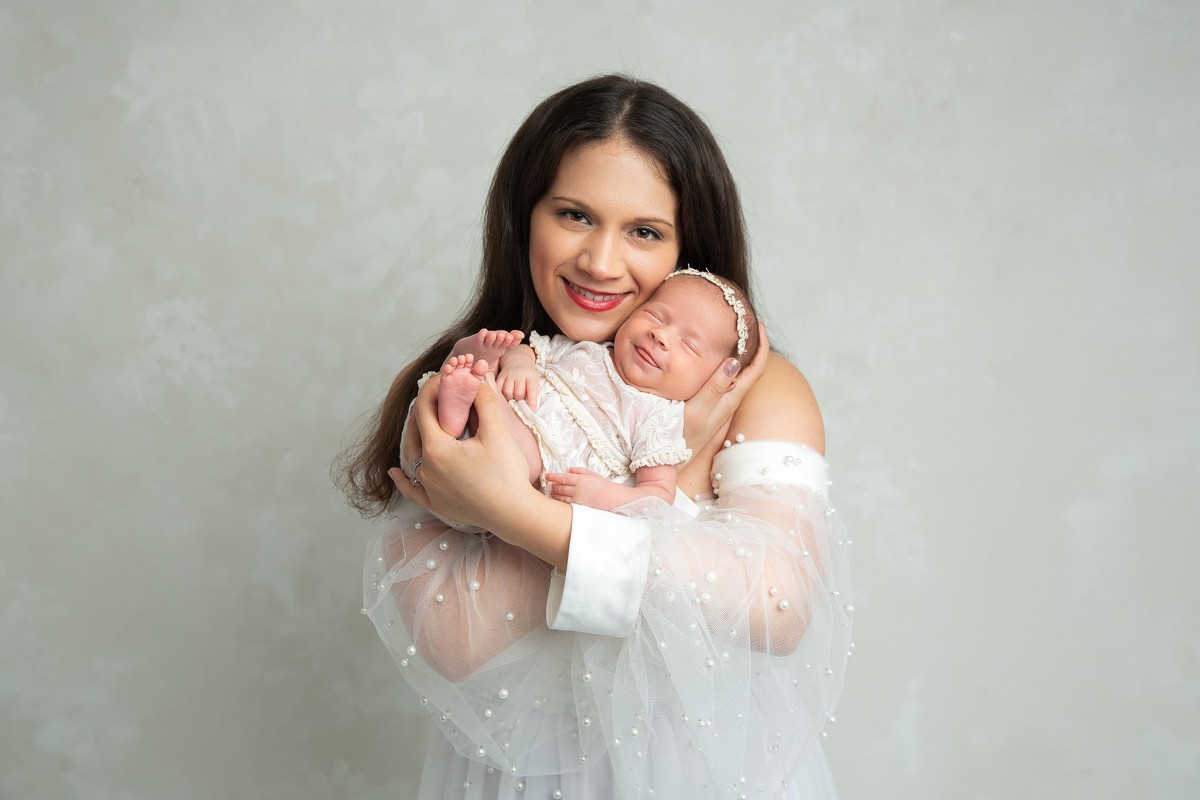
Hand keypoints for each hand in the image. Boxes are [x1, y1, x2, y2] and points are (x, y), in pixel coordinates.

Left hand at [393, 373, 535, 530]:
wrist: (514, 515)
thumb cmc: (506, 474)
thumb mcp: (497, 433)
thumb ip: (484, 402)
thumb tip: (476, 378)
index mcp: (436, 448)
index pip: (424, 409)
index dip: (433, 389)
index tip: (445, 376)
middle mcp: (426, 468)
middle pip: (416, 431)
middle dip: (426, 409)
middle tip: (442, 395)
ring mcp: (429, 489)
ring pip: (414, 456)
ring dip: (416, 436)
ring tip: (423, 422)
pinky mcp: (436, 504)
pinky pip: (412, 490)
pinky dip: (402, 480)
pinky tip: (394, 472)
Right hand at [497, 363, 539, 408]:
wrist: (518, 361)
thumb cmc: (528, 376)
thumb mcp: (535, 381)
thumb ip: (533, 392)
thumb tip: (531, 407)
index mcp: (531, 376)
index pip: (532, 389)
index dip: (532, 400)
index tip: (532, 408)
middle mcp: (519, 374)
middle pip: (518, 392)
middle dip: (519, 399)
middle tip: (520, 398)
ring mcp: (509, 375)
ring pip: (507, 392)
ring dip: (510, 398)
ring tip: (512, 397)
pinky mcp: (500, 376)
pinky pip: (498, 388)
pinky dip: (500, 394)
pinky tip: (503, 396)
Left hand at [545, 467, 622, 509]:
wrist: (614, 499)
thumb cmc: (605, 486)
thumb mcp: (593, 475)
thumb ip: (580, 471)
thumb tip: (569, 469)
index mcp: (580, 480)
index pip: (562, 478)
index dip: (553, 477)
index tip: (547, 476)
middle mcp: (577, 490)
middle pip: (560, 488)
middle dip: (554, 486)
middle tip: (550, 485)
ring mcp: (577, 500)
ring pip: (561, 497)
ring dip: (555, 495)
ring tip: (552, 493)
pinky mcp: (579, 508)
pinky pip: (566, 505)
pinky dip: (560, 502)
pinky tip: (558, 501)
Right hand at [683, 322, 769, 450]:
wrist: (668, 460)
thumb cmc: (680, 436)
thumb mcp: (697, 411)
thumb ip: (715, 388)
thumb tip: (735, 362)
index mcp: (730, 398)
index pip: (756, 368)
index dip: (761, 345)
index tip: (757, 324)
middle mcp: (729, 400)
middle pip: (749, 368)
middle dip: (751, 344)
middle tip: (744, 322)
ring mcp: (720, 404)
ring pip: (737, 374)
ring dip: (738, 353)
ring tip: (731, 333)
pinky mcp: (710, 406)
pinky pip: (723, 380)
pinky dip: (724, 364)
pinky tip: (713, 359)